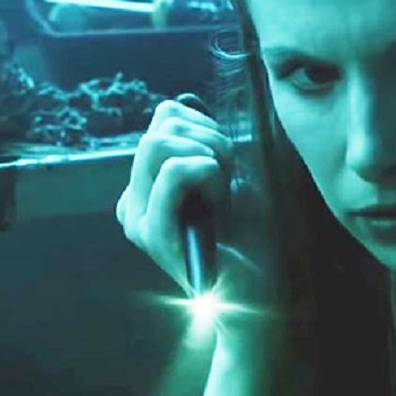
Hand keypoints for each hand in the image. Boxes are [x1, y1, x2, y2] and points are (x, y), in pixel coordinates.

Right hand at [115, 98, 276, 336]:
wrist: (262, 293)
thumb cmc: (252, 237)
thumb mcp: (226, 178)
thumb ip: (200, 141)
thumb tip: (181, 102)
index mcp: (146, 186)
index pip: (163, 119)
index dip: (207, 126)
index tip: (228, 162)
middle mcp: (133, 202)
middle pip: (159, 128)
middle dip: (209, 138)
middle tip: (230, 175)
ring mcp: (138, 220)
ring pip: (159, 143)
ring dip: (210, 155)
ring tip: (225, 191)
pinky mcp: (153, 235)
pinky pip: (172, 173)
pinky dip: (207, 173)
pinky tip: (221, 200)